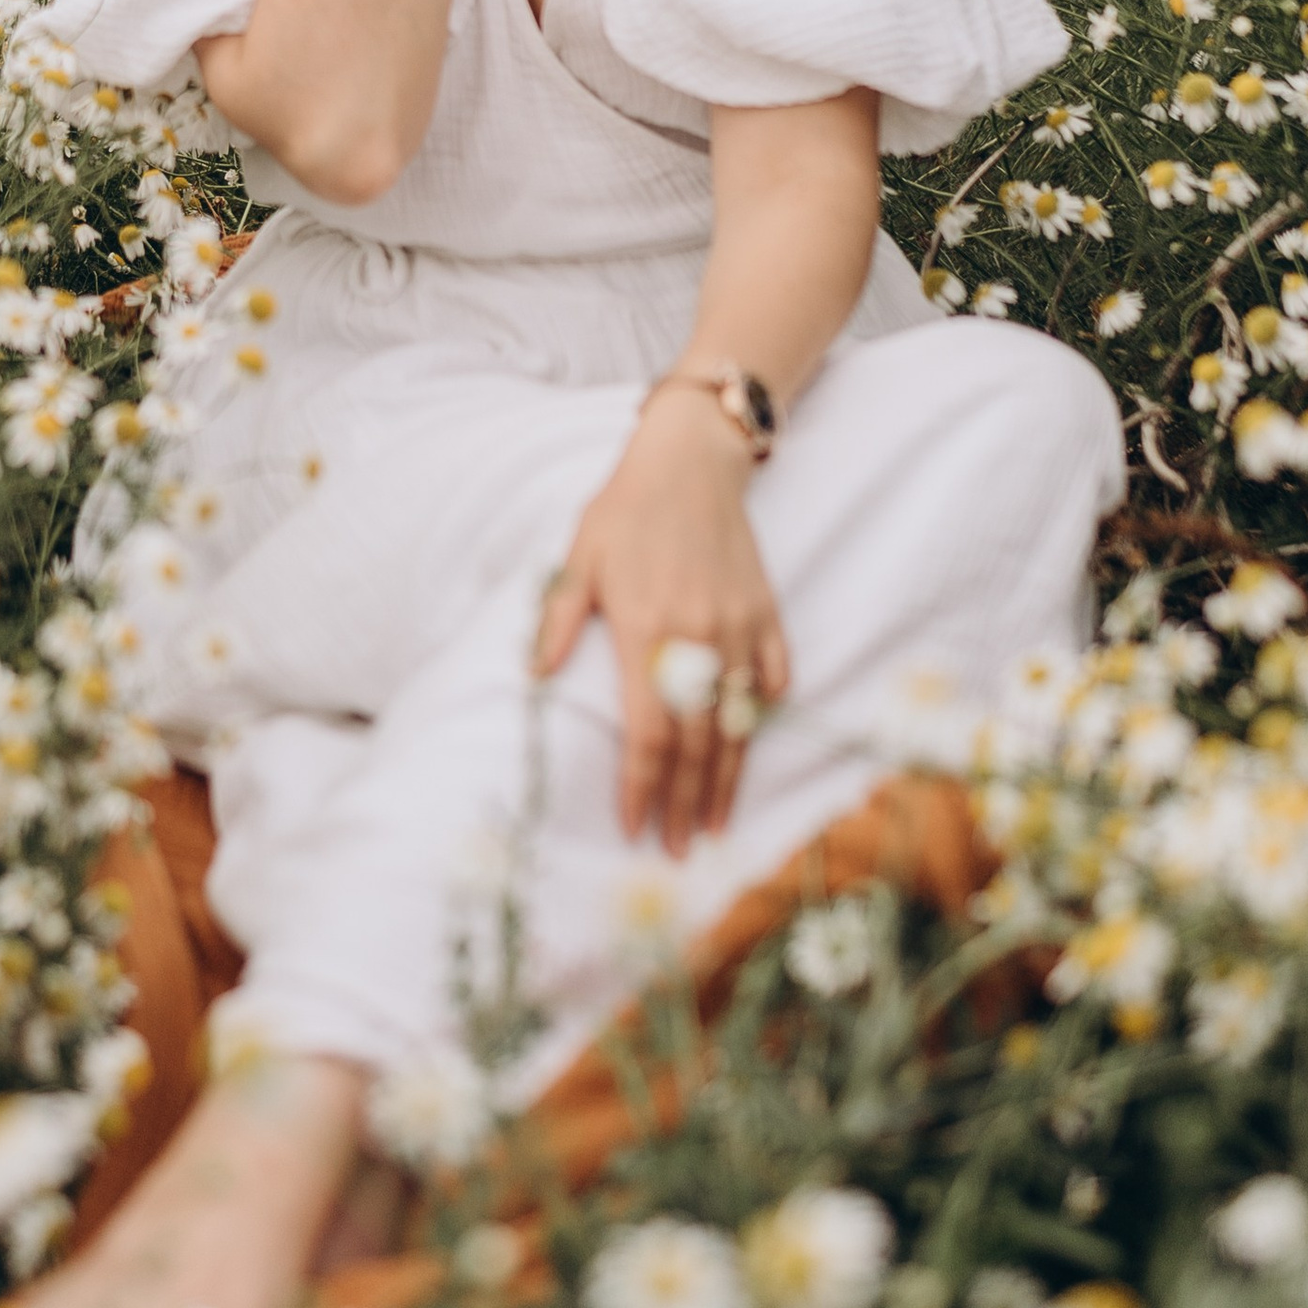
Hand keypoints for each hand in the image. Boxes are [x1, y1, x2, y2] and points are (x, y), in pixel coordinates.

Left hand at [530, 391, 791, 853]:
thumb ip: (559, 621)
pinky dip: (764, 713)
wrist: (691, 460)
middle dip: (684, 802)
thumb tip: (534, 676)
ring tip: (715, 822)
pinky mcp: (767, 614)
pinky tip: (751, 743)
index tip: (634, 828)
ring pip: (737, 722)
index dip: (642, 788)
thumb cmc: (625, 510)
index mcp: (649, 633)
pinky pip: (774, 678)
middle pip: (696, 743)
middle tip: (676, 847)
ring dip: (727, 778)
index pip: (648, 735)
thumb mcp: (580, 559)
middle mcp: (701, 640)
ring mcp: (741, 629)